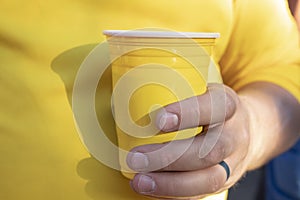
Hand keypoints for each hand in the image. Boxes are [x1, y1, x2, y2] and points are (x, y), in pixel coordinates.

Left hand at [126, 83, 252, 198]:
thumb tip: (131, 102)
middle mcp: (235, 135)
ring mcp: (234, 162)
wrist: (248, 129)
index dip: (187, 114)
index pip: (214, 107)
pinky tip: (151, 187)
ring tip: (140, 180)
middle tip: (135, 158)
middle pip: (209, 150)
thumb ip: (179, 94)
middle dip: (169, 157)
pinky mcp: (226, 181)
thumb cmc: (213, 109)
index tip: (158, 120)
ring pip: (208, 179)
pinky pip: (202, 193)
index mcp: (228, 105)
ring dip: (170, 183)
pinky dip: (174, 193)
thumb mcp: (204, 92)